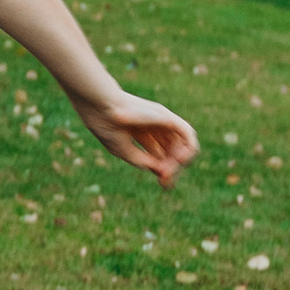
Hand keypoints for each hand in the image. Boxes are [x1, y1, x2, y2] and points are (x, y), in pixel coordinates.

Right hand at [75, 90, 199, 183]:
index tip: (162, 182)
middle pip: (171, 151)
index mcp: (141, 132)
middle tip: (166, 182)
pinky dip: (188, 150)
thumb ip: (142, 161)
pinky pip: (188, 135)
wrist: (101, 108)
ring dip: (179, 162)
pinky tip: (179, 161)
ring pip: (182, 145)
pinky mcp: (168, 117)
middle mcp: (154, 126)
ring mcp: (162, 121)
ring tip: (169, 172)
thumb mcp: (123, 150)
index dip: (163, 169)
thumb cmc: (106, 127)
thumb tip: (161, 172)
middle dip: (172, 168)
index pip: (160, 154)